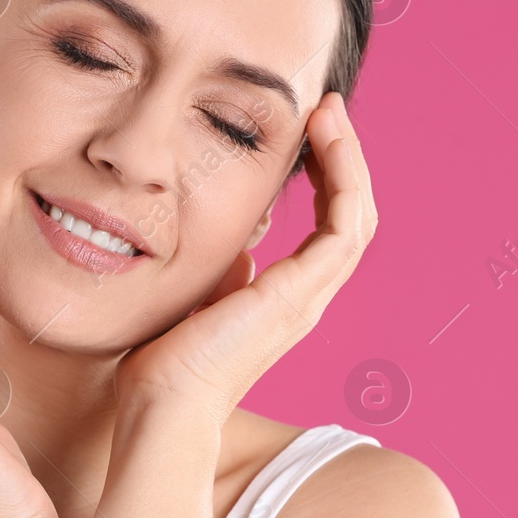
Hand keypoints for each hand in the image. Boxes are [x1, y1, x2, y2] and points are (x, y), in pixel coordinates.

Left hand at [113, 91, 378, 422]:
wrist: (162, 407)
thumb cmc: (161, 365)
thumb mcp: (193, 299)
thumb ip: (218, 274)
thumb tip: (226, 248)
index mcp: (284, 298)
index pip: (325, 226)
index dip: (325, 176)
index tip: (306, 132)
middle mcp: (306, 296)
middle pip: (351, 216)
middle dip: (343, 158)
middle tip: (325, 109)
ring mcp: (309, 295)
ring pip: (356, 215)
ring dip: (348, 158)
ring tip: (328, 111)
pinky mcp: (301, 293)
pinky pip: (345, 223)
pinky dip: (344, 174)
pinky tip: (323, 136)